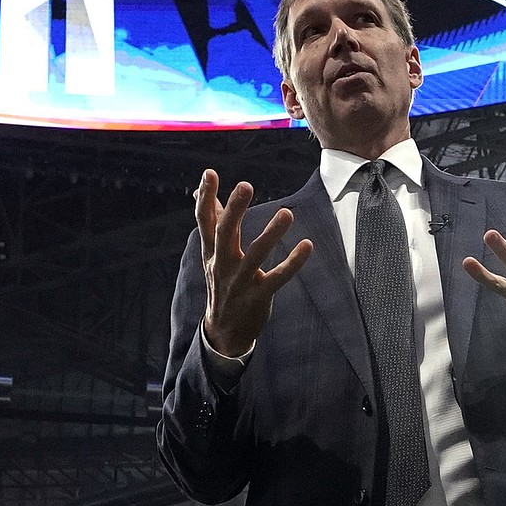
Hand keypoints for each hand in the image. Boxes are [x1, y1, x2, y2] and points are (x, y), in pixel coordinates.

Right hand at [196, 169, 312, 356]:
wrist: (223, 331)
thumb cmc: (221, 284)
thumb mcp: (212, 255)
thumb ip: (211, 224)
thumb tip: (198, 194)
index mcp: (211, 251)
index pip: (204, 220)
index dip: (205, 197)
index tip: (209, 173)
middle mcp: (222, 264)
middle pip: (225, 233)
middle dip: (234, 210)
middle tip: (245, 186)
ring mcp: (240, 282)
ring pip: (255, 255)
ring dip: (271, 234)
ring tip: (287, 213)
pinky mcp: (258, 297)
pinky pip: (278, 278)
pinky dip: (293, 262)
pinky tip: (307, 245)